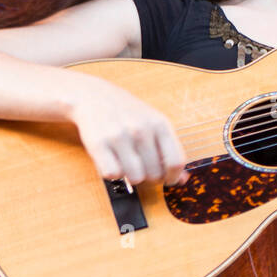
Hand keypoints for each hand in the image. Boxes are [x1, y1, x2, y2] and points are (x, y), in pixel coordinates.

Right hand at [68, 79, 190, 187]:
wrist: (94, 96)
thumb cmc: (129, 114)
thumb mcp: (154, 124)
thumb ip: (169, 151)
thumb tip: (182, 180)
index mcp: (160, 124)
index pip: (176, 162)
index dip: (173, 177)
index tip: (168, 180)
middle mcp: (141, 130)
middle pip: (154, 174)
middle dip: (150, 177)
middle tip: (142, 168)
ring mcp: (120, 136)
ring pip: (135, 177)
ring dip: (131, 176)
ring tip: (127, 163)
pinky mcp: (98, 144)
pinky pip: (112, 174)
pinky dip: (112, 173)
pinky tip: (112, 160)